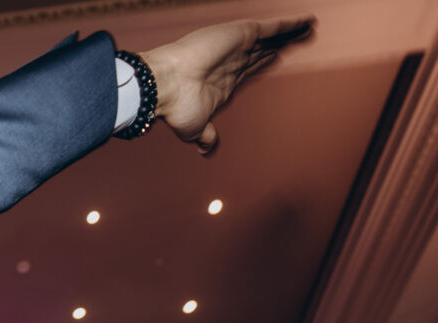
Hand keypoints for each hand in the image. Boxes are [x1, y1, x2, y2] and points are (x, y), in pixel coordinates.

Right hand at [140, 17, 313, 152]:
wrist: (167, 86)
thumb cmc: (176, 107)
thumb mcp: (194, 129)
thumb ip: (206, 136)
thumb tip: (206, 149)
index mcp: (224, 81)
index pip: (249, 70)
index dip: (264, 64)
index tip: (275, 59)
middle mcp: (232, 62)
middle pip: (263, 52)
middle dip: (278, 47)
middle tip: (295, 42)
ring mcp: (238, 46)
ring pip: (272, 38)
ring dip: (290, 34)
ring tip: (308, 28)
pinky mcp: (243, 34)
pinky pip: (274, 27)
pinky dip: (291, 24)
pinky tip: (306, 22)